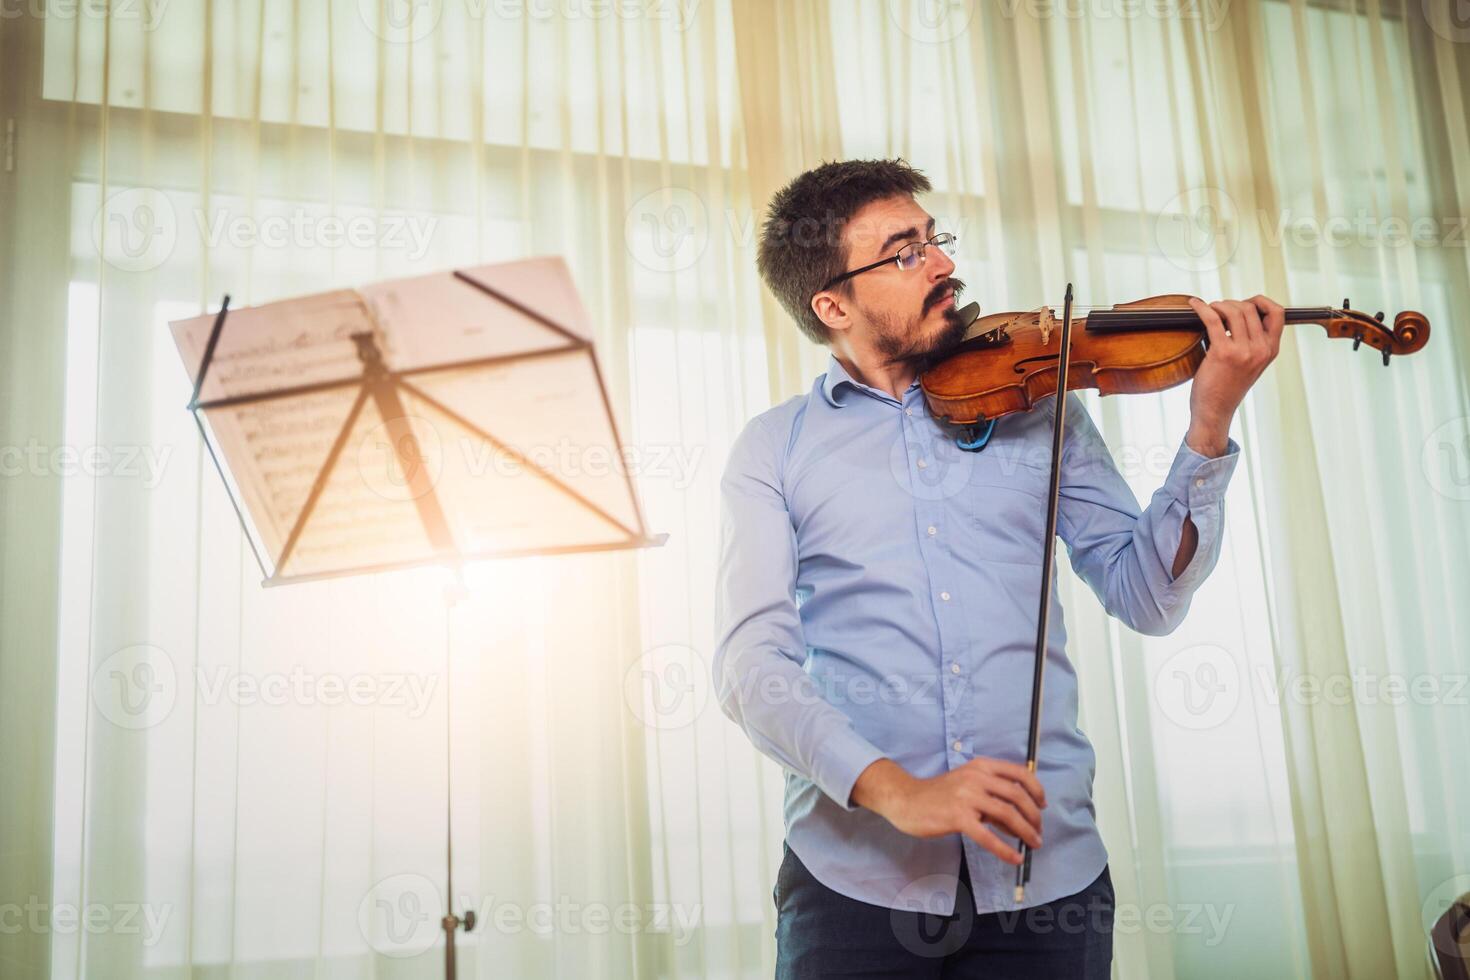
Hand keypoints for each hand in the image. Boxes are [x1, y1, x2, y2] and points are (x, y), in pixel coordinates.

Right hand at [850, 757, 1046, 864]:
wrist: (907, 800)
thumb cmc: (939, 795)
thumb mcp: (968, 787)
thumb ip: (992, 798)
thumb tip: (1021, 820)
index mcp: (981, 766)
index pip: (1019, 773)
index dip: (1036, 789)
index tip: (1043, 804)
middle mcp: (976, 777)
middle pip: (1017, 795)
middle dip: (1034, 815)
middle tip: (1038, 831)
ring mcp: (966, 796)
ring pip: (1007, 814)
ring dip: (1025, 831)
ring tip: (1033, 844)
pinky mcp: (957, 817)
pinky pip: (987, 836)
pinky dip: (1005, 849)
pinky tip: (1014, 858)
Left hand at [1185, 295, 1284, 455]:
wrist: (1215, 410)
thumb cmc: (1228, 387)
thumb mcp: (1252, 364)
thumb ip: (1254, 342)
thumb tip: (1242, 313)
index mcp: (1271, 350)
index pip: (1278, 313)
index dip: (1261, 301)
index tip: (1246, 303)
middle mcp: (1261, 349)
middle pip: (1251, 308)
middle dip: (1232, 303)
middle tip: (1219, 309)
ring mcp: (1243, 351)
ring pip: (1234, 310)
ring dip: (1218, 305)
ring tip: (1209, 309)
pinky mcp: (1222, 353)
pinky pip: (1213, 319)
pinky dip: (1202, 308)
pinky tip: (1193, 305)